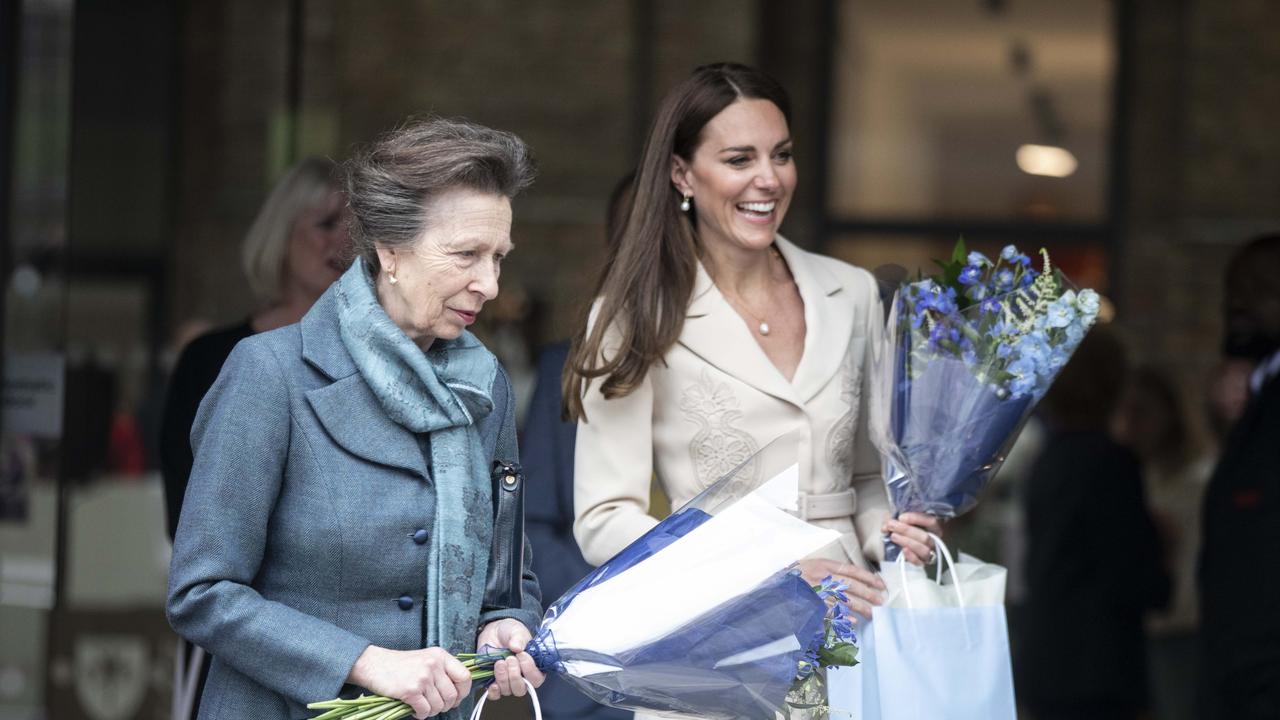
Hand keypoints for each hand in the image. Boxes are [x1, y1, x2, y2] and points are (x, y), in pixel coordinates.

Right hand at [347, 645, 470, 718]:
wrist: (374, 664)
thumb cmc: (401, 664)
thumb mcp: (426, 658)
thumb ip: (442, 670)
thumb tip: (458, 693)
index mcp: (440, 656)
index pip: (465, 676)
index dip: (463, 692)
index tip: (456, 698)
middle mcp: (434, 665)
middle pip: (452, 695)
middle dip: (445, 706)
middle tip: (435, 705)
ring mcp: (422, 677)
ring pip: (439, 705)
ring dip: (432, 711)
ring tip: (423, 706)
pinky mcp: (410, 690)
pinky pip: (425, 710)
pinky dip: (421, 714)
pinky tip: (414, 709)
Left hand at [476, 619, 544, 701]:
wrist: (494, 631)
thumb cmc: (510, 632)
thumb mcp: (517, 631)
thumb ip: (518, 639)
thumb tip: (516, 648)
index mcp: (533, 667)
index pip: (536, 679)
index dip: (530, 670)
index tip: (521, 655)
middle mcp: (522, 678)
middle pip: (521, 689)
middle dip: (514, 675)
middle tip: (509, 659)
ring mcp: (507, 681)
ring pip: (508, 691)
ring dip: (503, 678)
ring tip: (499, 662)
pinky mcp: (494, 683)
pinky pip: (495, 695)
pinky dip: (493, 690)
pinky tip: (492, 682)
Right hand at [798, 558, 885, 617]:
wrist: (772, 585)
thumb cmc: (791, 575)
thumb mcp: (809, 565)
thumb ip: (827, 570)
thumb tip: (849, 579)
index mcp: (822, 564)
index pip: (851, 570)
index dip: (867, 577)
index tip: (880, 584)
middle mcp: (821, 577)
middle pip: (851, 585)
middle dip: (868, 593)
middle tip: (880, 601)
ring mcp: (816, 591)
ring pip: (844, 600)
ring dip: (860, 607)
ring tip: (872, 614)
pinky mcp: (811, 604)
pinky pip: (830, 612)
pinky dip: (842, 617)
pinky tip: (852, 621)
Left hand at [882, 512, 942, 565]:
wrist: (900, 543)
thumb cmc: (903, 528)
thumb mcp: (900, 519)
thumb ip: (894, 518)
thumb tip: (886, 525)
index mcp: (933, 527)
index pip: (931, 522)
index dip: (917, 519)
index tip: (901, 517)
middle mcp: (934, 540)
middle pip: (925, 537)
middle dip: (906, 530)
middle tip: (891, 525)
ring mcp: (930, 553)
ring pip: (923, 550)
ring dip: (907, 542)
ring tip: (893, 536)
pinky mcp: (922, 563)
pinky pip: (919, 562)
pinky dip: (911, 556)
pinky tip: (903, 549)